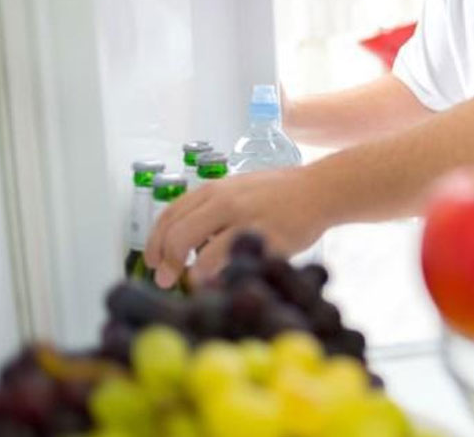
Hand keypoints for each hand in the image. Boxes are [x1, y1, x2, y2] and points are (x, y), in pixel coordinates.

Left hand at [145, 166, 329, 288]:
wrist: (320, 189)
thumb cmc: (280, 193)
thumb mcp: (239, 190)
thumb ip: (214, 210)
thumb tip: (189, 243)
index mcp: (214, 190)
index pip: (169, 215)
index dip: (155, 242)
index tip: (154, 261)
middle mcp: (225, 202)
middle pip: (178, 236)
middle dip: (167, 263)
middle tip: (166, 280)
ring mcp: (246, 220)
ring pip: (202, 254)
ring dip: (192, 275)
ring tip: (195, 284)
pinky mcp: (267, 239)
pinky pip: (234, 263)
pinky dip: (221, 277)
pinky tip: (222, 281)